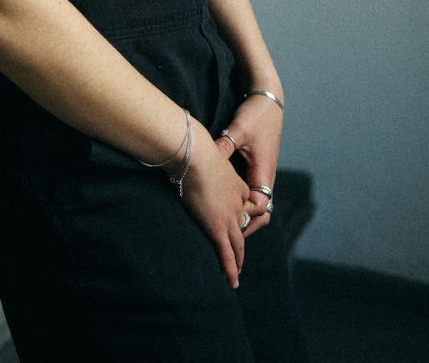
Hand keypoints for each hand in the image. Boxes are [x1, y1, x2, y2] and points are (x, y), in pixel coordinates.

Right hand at [181, 126, 252, 288]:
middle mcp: (238, 202)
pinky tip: (232, 280)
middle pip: (244, 226)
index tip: (234, 221)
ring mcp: (230, 216)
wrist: (195, 154)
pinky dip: (231, 268)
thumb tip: (184, 150)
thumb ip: (202, 156)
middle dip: (242, 242)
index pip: (242, 205)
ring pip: (238, 243)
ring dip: (238, 260)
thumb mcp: (206, 152)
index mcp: (237, 184)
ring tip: (237, 274)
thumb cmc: (195, 148)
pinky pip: (227, 253)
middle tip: (240, 255)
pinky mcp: (218, 227)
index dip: (239, 214)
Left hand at [214, 93, 283, 235]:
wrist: (267, 102)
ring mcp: (262, 174)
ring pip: (257, 205)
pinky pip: (252, 193)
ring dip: (244, 215)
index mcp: (264, 172)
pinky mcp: (257, 168)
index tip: (227, 219)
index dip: (245, 215)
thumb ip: (224, 148)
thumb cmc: (255, 116)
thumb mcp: (238, 131)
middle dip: (246, 224)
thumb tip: (206, 162)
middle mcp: (266, 177)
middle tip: (224, 232)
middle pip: (261, 213)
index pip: (260, 207)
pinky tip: (225, 202)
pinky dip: (242, 203)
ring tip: (223, 223)